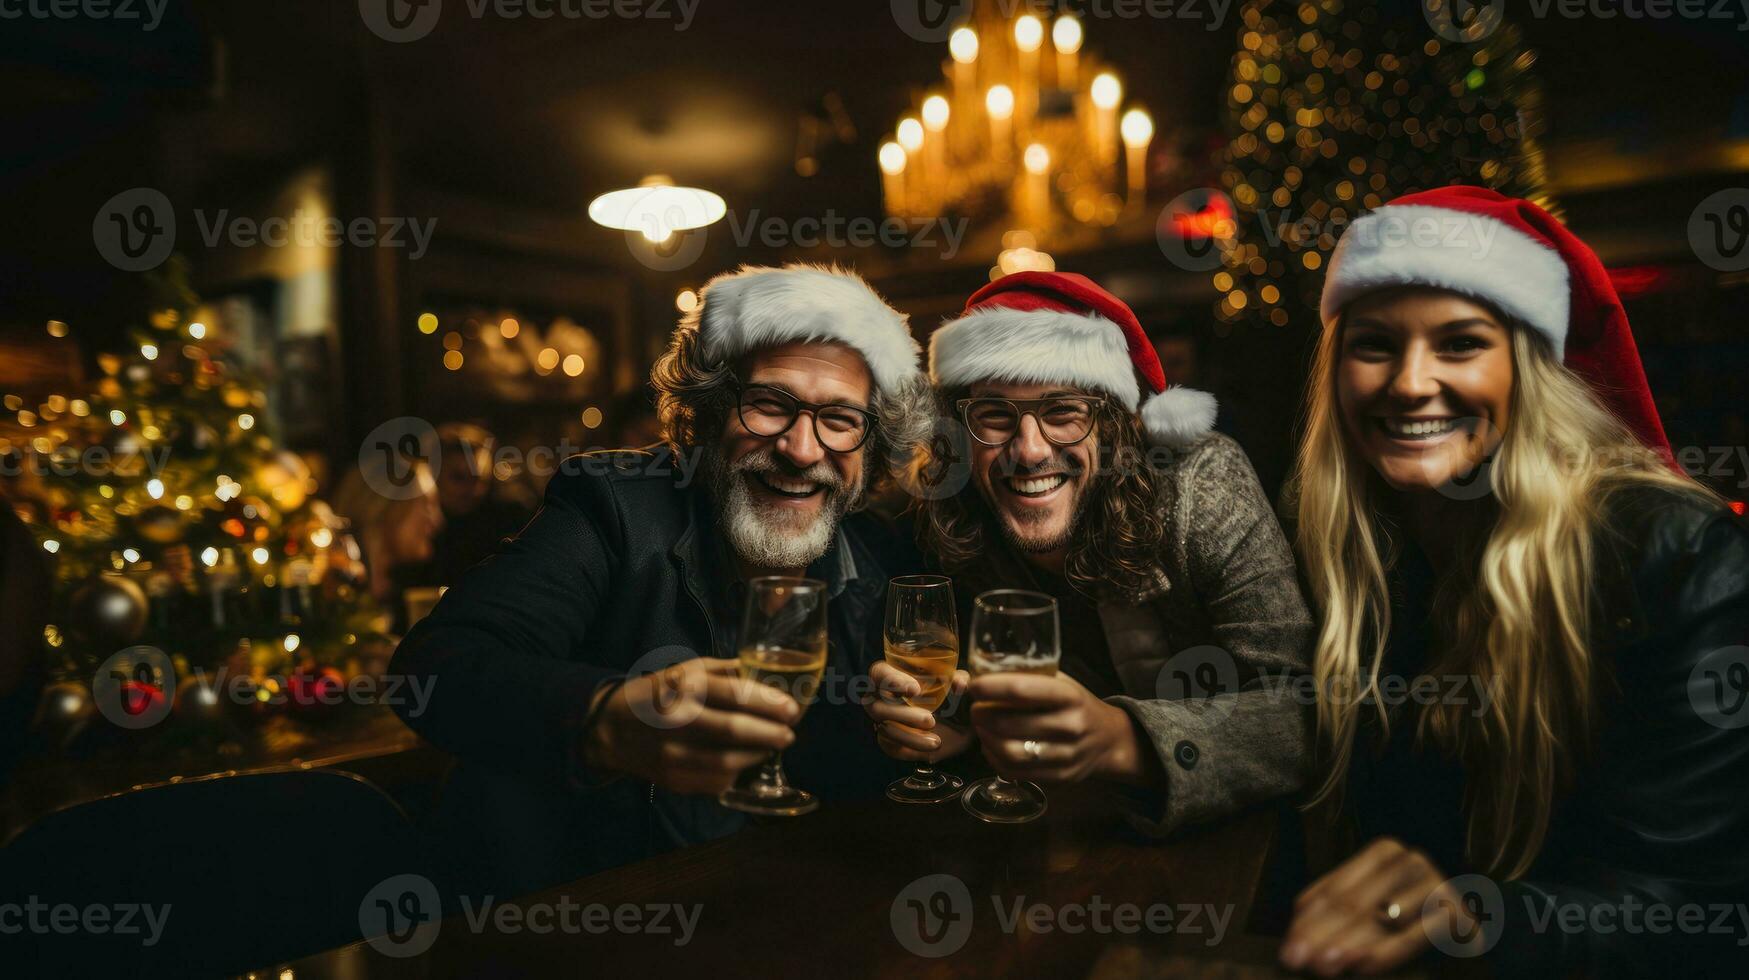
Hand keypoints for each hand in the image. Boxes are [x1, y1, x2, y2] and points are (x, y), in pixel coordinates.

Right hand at [581, 658, 800, 794]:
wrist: (611, 729)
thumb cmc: (657, 693)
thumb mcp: (686, 670)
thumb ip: (727, 672)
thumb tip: (770, 675)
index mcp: (682, 686)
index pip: (734, 694)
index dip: (768, 703)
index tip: (792, 709)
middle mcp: (676, 720)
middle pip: (733, 730)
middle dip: (770, 734)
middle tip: (789, 733)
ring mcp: (672, 754)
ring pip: (727, 762)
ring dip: (758, 755)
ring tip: (772, 746)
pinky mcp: (672, 780)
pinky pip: (715, 782)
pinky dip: (737, 774)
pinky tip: (746, 762)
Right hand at [861, 661, 973, 762]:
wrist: (960, 724)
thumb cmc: (952, 695)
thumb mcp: (959, 684)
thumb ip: (960, 679)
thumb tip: (960, 684)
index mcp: (894, 675)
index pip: (880, 673)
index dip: (893, 681)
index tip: (915, 690)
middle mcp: (883, 697)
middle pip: (876, 706)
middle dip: (902, 714)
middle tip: (930, 720)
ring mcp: (885, 721)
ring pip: (885, 730)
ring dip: (910, 737)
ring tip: (937, 741)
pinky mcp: (890, 741)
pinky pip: (892, 748)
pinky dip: (911, 749)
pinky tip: (930, 749)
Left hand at [967, 670, 1147, 784]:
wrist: (1109, 740)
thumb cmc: (1075, 704)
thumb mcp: (1060, 681)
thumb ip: (1026, 677)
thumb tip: (975, 673)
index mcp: (1069, 696)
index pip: (1020, 690)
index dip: (989, 687)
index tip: (973, 685)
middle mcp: (1070, 726)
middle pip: (1007, 724)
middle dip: (980, 714)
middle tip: (975, 708)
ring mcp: (1065, 756)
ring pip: (1008, 752)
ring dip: (984, 738)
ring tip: (982, 727)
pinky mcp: (1058, 778)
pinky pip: (1013, 772)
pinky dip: (993, 758)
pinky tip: (991, 746)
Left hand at [1279, 837, 1480, 975]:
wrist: (1476, 933)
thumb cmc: (1414, 921)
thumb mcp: (1372, 911)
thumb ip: (1336, 913)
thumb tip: (1295, 931)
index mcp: (1383, 854)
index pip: (1334, 890)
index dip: (1307, 923)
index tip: (1287, 950)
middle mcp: (1409, 861)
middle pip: (1352, 904)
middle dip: (1320, 936)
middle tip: (1298, 961)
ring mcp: (1435, 883)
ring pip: (1379, 920)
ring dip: (1348, 944)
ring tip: (1323, 966)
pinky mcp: (1456, 912)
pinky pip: (1413, 935)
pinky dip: (1386, 952)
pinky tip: (1362, 966)